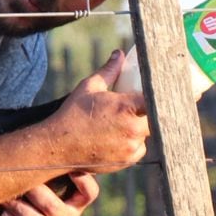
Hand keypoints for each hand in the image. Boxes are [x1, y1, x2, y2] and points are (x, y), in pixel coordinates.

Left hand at [0, 171, 100, 215]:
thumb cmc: (38, 211)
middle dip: (33, 193)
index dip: (83, 181)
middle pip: (54, 207)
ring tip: (5, 201)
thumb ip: (47, 179)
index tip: (71, 169)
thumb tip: (31, 151)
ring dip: (19, 210)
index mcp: (75, 205)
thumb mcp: (49, 196)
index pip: (89, 193)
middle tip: (17, 181)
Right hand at [45, 50, 150, 174]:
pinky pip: (139, 149)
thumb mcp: (90, 87)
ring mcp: (131, 147)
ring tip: (119, 123)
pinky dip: (132, 143)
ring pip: (146, 134)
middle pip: (154, 118)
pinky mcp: (127, 161)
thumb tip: (119, 54)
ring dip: (138, 128)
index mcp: (126, 108)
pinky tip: (116, 137)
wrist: (58, 145)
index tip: (154, 93)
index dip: (157, 96)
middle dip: (145, 112)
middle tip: (133, 109)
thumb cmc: (73, 114)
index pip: (155, 100)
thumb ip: (109, 70)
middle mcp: (133, 129)